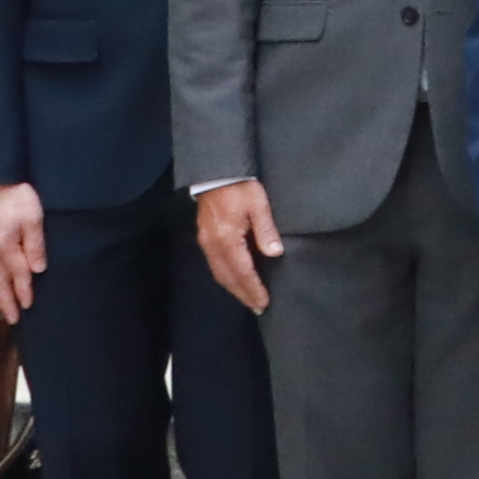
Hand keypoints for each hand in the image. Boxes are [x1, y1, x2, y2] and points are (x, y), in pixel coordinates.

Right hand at [0, 183, 46, 324]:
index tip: (28, 308)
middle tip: (12, 320)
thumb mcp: (33, 216)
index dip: (23, 292)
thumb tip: (37, 271)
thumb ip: (35, 244)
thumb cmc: (18, 193)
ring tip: (5, 307)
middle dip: (6, 300)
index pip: (17, 274)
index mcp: (4, 244)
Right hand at [191, 180, 280, 316]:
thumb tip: (275, 254)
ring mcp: (206, 241)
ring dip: (233, 288)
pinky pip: (214, 264)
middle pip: (227, 277)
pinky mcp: (204, 236)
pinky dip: (225, 276)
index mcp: (227, 239)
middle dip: (243, 294)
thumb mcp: (258, 204)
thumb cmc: (240, 186)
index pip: (242, 271)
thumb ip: (266, 230)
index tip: (263, 303)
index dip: (253, 289)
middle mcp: (213, 244)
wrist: (216, 171)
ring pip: (218, 273)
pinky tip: (234, 279)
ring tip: (248, 298)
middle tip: (257, 308)